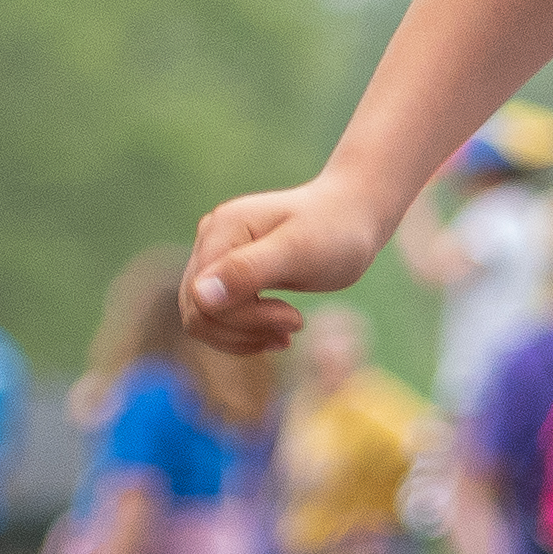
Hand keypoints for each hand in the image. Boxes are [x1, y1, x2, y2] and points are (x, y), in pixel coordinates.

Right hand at [184, 176, 382, 353]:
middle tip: (296, 323)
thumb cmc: (335, 231)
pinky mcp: (227, 273)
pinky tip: (279, 333)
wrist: (354, 217)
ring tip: (290, 329)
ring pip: (204, 320)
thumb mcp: (298, 252)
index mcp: (221, 230)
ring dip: (246, 336)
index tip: (295, 317)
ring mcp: (216, 257)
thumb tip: (199, 295)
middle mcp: (209, 240)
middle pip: (199, 312)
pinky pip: (217, 317)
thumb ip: (248, 271)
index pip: (203, 298)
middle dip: (247, 330)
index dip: (245, 319)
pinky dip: (246, 333)